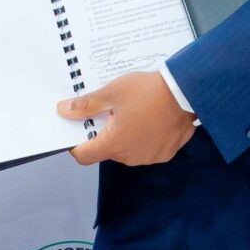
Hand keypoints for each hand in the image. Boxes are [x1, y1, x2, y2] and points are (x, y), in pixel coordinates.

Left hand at [63, 71, 196, 166]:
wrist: (186, 92)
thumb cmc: (147, 92)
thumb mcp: (111, 93)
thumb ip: (86, 105)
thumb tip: (63, 111)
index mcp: (114, 144)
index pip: (84, 156)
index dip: (76, 145)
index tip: (77, 130)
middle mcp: (130, 157)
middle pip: (107, 150)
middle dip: (105, 133)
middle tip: (110, 110)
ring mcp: (149, 157)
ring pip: (127, 149)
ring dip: (125, 135)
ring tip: (134, 112)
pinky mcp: (165, 153)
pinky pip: (147, 148)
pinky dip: (144, 137)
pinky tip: (151, 119)